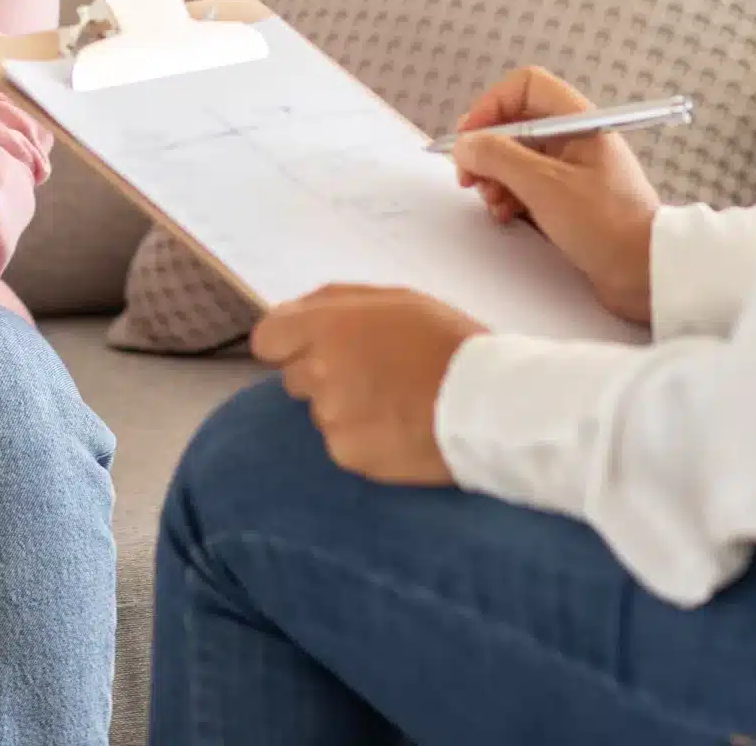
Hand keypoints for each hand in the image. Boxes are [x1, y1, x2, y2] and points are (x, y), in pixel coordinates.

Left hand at [250, 285, 485, 484]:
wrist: (488, 404)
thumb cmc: (448, 343)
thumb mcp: (396, 300)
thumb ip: (336, 302)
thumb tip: (293, 312)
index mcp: (327, 325)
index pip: (267, 338)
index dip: (286, 344)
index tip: (309, 349)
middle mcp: (319, 370)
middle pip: (293, 378)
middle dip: (322, 376)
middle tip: (371, 377)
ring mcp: (330, 416)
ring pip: (321, 412)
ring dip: (345, 409)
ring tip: (395, 404)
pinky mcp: (347, 454)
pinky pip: (342, 444)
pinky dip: (363, 439)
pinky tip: (398, 430)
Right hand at [450, 66, 661, 324]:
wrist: (646, 273)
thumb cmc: (608, 226)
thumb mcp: (545, 186)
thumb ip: (498, 156)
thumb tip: (464, 143)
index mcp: (580, 122)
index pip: (525, 87)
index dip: (491, 105)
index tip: (469, 137)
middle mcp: (575, 139)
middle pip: (515, 124)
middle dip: (487, 149)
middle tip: (470, 177)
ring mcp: (570, 170)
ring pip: (515, 157)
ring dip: (494, 177)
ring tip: (492, 202)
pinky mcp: (566, 200)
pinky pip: (525, 185)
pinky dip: (508, 196)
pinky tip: (505, 215)